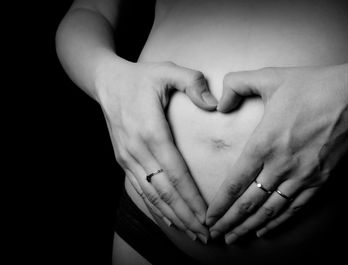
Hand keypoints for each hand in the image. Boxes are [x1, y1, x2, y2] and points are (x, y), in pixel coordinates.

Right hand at [97, 58, 217, 242]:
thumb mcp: (168, 70)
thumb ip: (193, 83)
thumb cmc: (140, 77)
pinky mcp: (123, 159)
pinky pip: (140, 189)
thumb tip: (215, 104)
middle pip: (165, 192)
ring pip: (152, 195)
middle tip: (207, 235)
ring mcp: (128, 157)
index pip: (176, 173)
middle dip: (186, 216)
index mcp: (151, 131)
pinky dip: (155, 207)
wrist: (106, 81)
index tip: (208, 217)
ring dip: (173, 216)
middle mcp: (137, 150)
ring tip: (192, 232)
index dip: (192, 198)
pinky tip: (168, 219)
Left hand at [206, 62, 347, 243]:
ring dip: (250, 227)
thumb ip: (236, 85)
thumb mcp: (268, 77)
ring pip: (270, 210)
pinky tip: (267, 229)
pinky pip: (295, 208)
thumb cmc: (312, 86)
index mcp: (264, 143)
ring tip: (235, 239)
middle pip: (249, 203)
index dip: (220, 204)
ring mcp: (302, 176)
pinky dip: (278, 222)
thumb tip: (219, 104)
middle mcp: (280, 165)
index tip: (208, 217)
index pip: (235, 182)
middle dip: (229, 222)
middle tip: (215, 235)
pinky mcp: (320, 180)